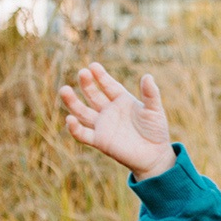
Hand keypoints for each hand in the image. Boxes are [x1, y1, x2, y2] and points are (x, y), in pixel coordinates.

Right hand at [59, 62, 175, 179]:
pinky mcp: (99, 141)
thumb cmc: (156, 130)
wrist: (155, 154)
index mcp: (121, 100)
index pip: (108, 85)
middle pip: (93, 95)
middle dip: (87, 84)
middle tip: (82, 73)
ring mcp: (103, 125)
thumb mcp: (154, 110)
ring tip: (64, 90)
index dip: (101, 76)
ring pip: (82, 112)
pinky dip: (74, 128)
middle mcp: (109, 111)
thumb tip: (148, 76)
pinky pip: (83, 134)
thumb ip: (150, 94)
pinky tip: (70, 119)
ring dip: (72, 102)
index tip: (93, 66)